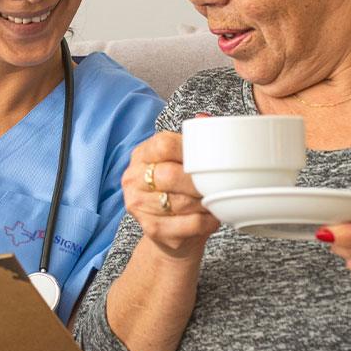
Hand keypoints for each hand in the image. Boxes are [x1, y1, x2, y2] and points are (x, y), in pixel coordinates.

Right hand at [122, 130, 218, 258]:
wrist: (171, 231)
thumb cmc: (180, 190)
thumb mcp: (181, 162)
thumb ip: (194, 141)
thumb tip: (205, 118)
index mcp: (142, 155)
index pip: (164, 145)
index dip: (190, 151)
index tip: (208, 160)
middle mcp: (133, 178)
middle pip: (170, 175)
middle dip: (200, 182)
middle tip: (217, 185)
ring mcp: (138, 205)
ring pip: (181, 202)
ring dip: (206, 203)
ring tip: (217, 201)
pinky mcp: (151, 229)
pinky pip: (188, 224)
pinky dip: (207, 221)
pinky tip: (212, 218)